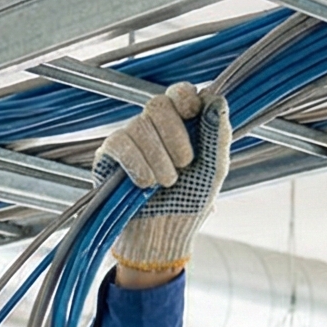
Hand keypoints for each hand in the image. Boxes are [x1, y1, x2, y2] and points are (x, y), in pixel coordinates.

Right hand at [95, 81, 228, 277]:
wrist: (164, 235)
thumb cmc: (190, 202)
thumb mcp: (214, 170)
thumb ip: (217, 135)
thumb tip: (217, 99)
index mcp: (181, 124)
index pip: (178, 92)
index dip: (184, 97)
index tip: (193, 113)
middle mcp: (154, 126)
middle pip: (158, 104)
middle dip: (175, 136)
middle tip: (185, 164)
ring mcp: (130, 138)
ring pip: (140, 126)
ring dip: (160, 160)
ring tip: (167, 183)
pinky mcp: (110, 154)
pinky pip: (121, 143)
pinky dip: (138, 164)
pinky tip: (145, 183)